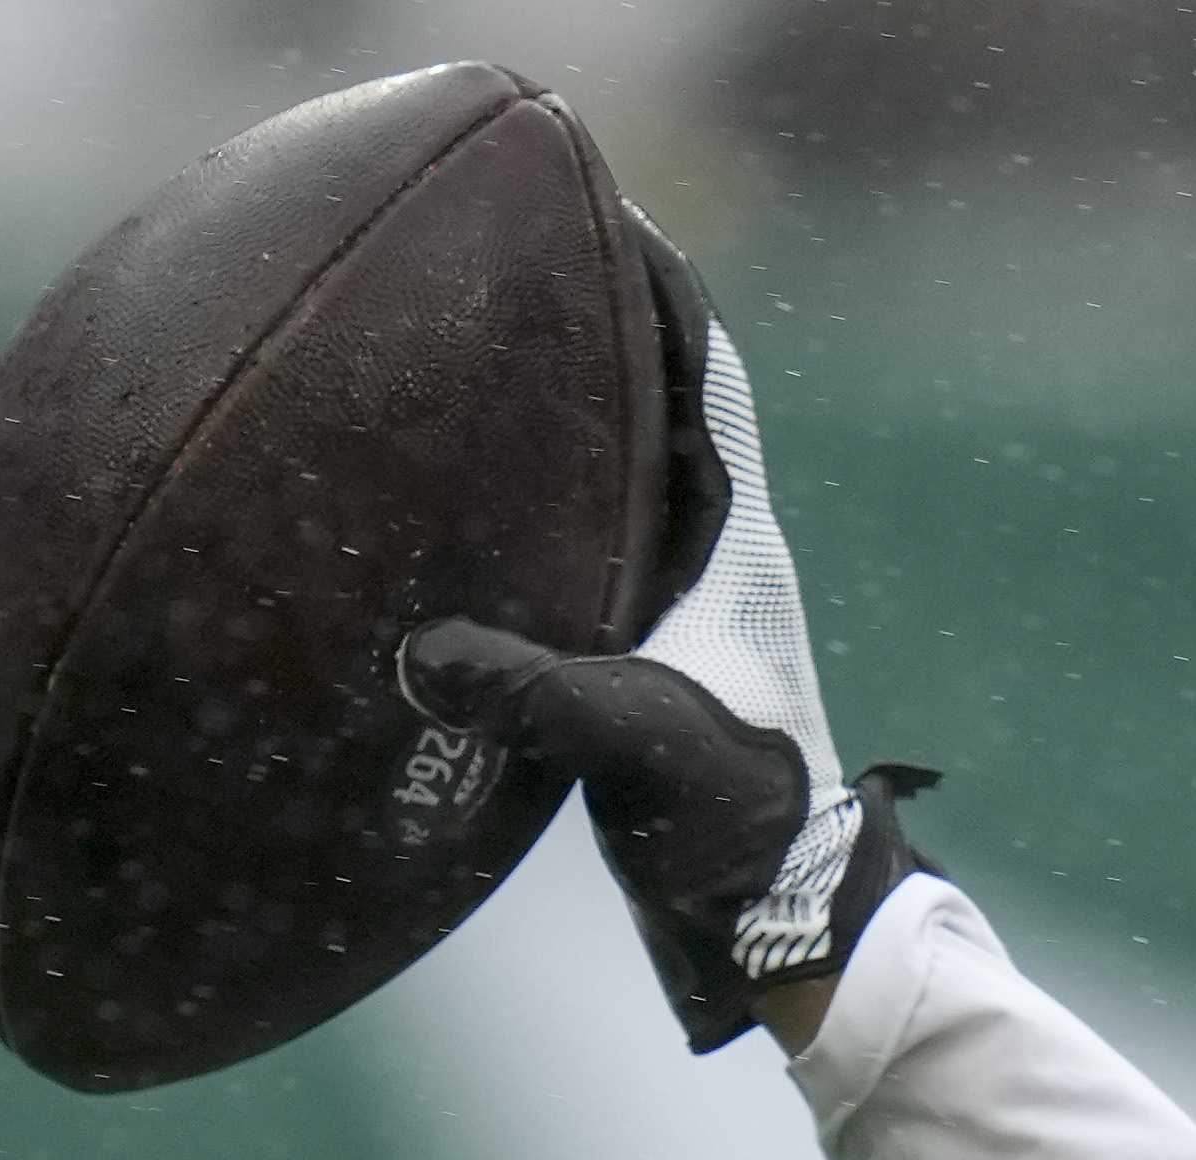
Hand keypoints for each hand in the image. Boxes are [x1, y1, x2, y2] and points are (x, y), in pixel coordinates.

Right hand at [401, 229, 923, 1051]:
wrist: (779, 916)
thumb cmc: (736, 827)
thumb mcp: (636, 749)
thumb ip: (534, 699)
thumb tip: (417, 657)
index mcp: (735, 545)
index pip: (703, 381)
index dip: (665, 291)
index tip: (609, 208)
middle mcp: (717, 556)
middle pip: (660, 399)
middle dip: (603, 318)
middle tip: (524, 244)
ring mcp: (684, 602)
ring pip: (627, 466)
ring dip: (574, 401)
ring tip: (488, 335)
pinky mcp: (647, 650)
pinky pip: (592, 535)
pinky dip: (545, 491)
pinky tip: (472, 487)